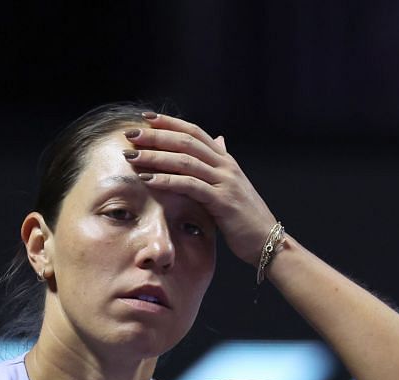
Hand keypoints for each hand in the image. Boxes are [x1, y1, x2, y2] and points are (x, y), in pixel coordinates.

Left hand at [125, 112, 279, 266]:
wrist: (268, 241)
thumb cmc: (245, 218)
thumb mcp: (232, 185)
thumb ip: (220, 164)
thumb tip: (218, 140)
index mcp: (225, 160)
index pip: (194, 132)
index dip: (170, 123)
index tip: (147, 118)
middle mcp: (226, 166)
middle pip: (186, 142)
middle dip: (156, 136)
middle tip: (131, 134)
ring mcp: (225, 182)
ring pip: (185, 161)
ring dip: (156, 157)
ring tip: (132, 156)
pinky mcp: (222, 202)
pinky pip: (190, 186)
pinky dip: (167, 181)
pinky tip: (148, 180)